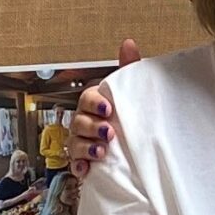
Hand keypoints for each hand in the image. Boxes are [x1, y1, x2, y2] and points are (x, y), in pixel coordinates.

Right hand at [70, 38, 141, 178]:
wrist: (140, 151)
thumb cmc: (131, 118)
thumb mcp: (133, 94)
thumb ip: (130, 70)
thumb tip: (129, 44)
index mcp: (96, 105)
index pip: (87, 98)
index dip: (95, 103)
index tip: (109, 109)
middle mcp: (85, 123)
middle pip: (78, 121)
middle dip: (92, 127)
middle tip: (109, 133)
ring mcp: (82, 143)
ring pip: (74, 143)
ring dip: (86, 147)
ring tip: (102, 152)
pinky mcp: (84, 163)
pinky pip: (74, 165)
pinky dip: (78, 167)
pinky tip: (86, 170)